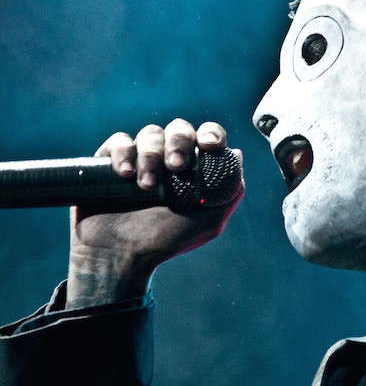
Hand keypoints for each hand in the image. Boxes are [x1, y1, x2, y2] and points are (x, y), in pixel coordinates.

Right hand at [66, 119, 243, 308]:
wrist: (119, 256)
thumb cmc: (164, 241)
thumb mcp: (208, 223)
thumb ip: (229, 193)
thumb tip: (237, 156)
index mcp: (192, 170)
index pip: (206, 137)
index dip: (211, 133)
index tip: (209, 145)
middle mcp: (167, 160)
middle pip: (179, 129)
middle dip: (179, 143)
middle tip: (176, 166)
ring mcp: (138, 159)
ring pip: (150, 133)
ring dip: (151, 155)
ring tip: (147, 186)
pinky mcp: (108, 162)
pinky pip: (118, 141)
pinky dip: (123, 152)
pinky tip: (124, 174)